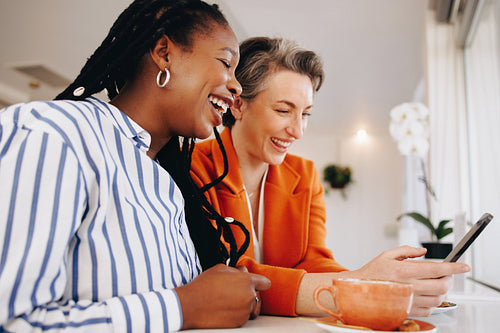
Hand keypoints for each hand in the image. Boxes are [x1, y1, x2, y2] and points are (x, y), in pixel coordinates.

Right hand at [176, 264, 270, 328]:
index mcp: (247, 281)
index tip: (257, 284)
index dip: (260, 283)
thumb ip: (236, 269)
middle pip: (257, 295)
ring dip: (243, 303)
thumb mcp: (220, 268)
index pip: (265, 283)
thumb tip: (242, 271)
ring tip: (228, 300)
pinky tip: (225, 307)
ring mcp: (245, 311)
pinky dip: (237, 313)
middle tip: (234, 291)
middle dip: (248, 292)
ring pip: (250, 306)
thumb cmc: (204, 286)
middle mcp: (249, 297)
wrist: (192, 306)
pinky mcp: (239, 322)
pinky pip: (243, 316)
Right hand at [345, 246, 469, 316]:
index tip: (464, 266)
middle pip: (442, 286)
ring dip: (441, 291)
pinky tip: (424, 295)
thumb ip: (407, 251)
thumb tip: (423, 251)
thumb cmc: (371, 273)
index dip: (454, 267)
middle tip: (445, 275)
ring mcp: (408, 301)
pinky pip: (429, 309)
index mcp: (404, 270)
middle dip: (449, 280)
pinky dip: (432, 302)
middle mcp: (408, 286)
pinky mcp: (407, 311)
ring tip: (433, 284)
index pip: (437, 269)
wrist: (357, 291)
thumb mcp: (386, 255)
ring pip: (438, 299)